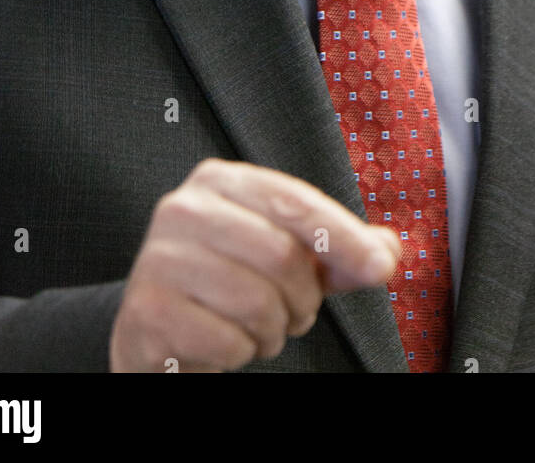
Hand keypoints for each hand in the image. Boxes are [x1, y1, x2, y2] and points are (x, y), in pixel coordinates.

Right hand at [109, 158, 400, 371]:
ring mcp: (160, 259)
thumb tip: (387, 252)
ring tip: (256, 327)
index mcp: (219, 181)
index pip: (295, 202)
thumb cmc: (227, 281)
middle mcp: (183, 209)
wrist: (155, 323)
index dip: (344, 237)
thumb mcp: (284, 254)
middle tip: (294, 313)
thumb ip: (337, 251)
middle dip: (303, 299)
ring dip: (272, 331)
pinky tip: (223, 341)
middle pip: (281, 255)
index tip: (381, 267)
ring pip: (256, 303)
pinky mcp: (147, 312)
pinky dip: (239, 353)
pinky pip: (226, 342)